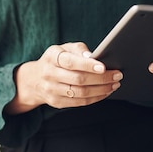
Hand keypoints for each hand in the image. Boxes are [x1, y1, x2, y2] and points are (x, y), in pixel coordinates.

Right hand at [5, 42, 122, 114]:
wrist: (35, 79)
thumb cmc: (56, 60)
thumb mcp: (63, 48)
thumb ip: (79, 49)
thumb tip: (94, 57)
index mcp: (52, 57)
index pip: (70, 62)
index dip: (87, 65)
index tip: (104, 66)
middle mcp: (49, 74)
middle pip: (78, 79)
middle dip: (101, 78)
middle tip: (117, 75)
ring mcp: (51, 90)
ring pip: (80, 93)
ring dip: (101, 90)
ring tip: (114, 84)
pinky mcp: (56, 102)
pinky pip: (79, 103)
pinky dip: (95, 98)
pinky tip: (105, 92)